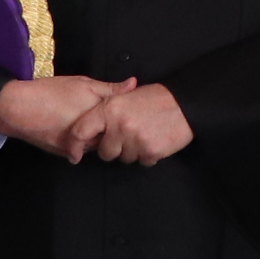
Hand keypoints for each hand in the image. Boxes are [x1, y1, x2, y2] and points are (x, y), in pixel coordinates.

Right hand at [0, 74, 131, 153]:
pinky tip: (75, 127)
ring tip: (90, 120)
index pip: (123, 123)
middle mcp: (92, 138)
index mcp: (99, 120)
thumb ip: (110, 88)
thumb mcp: (83, 84)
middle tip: (108, 115)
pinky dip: (84, 141)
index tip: (124, 109)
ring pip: (97, 145)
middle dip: (113, 128)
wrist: (18, 109)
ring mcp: (79, 148)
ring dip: (98, 136)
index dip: (124, 115)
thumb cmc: (51, 93)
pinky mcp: (66, 153)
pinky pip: (82, 149)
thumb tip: (134, 84)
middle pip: (111, 137)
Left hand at [69, 83, 194, 165]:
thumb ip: (106, 109)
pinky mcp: (150, 151)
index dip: (75, 145)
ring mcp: (135, 140)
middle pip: (105, 152)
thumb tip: (88, 127)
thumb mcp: (126, 96)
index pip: (81, 131)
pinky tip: (154, 140)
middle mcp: (119, 125)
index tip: (74, 154)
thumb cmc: (156, 98)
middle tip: (126, 136)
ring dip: (132, 151)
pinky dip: (147, 154)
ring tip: (144, 134)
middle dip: (113, 148)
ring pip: (124, 158)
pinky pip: (142, 161)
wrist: (185, 104)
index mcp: (109, 109)